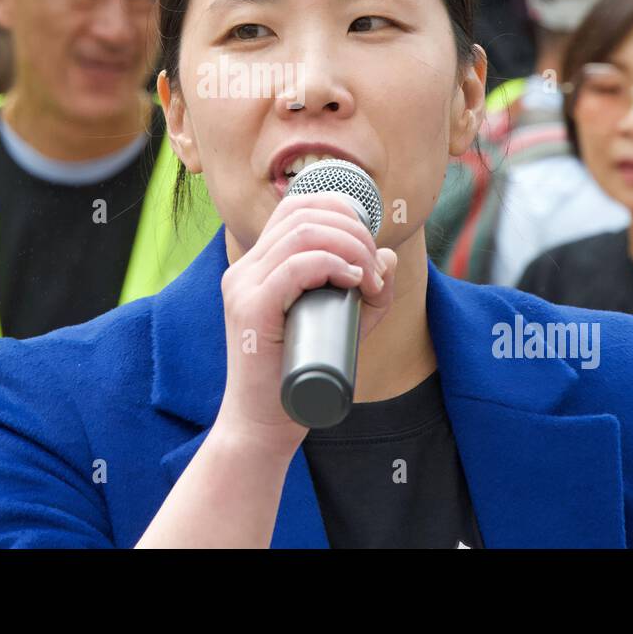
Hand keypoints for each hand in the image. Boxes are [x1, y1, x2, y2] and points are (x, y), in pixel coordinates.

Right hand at [213, 192, 397, 458]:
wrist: (263, 426)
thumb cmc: (299, 378)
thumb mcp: (341, 327)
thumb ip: (364, 295)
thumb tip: (388, 257)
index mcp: (259, 265)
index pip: (296, 207)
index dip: (340, 209)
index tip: (369, 243)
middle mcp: (246, 269)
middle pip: (301, 213)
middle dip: (352, 230)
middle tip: (375, 269)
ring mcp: (244, 286)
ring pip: (301, 234)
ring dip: (349, 247)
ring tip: (369, 279)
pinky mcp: (250, 310)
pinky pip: (293, 267)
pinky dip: (331, 265)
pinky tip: (353, 282)